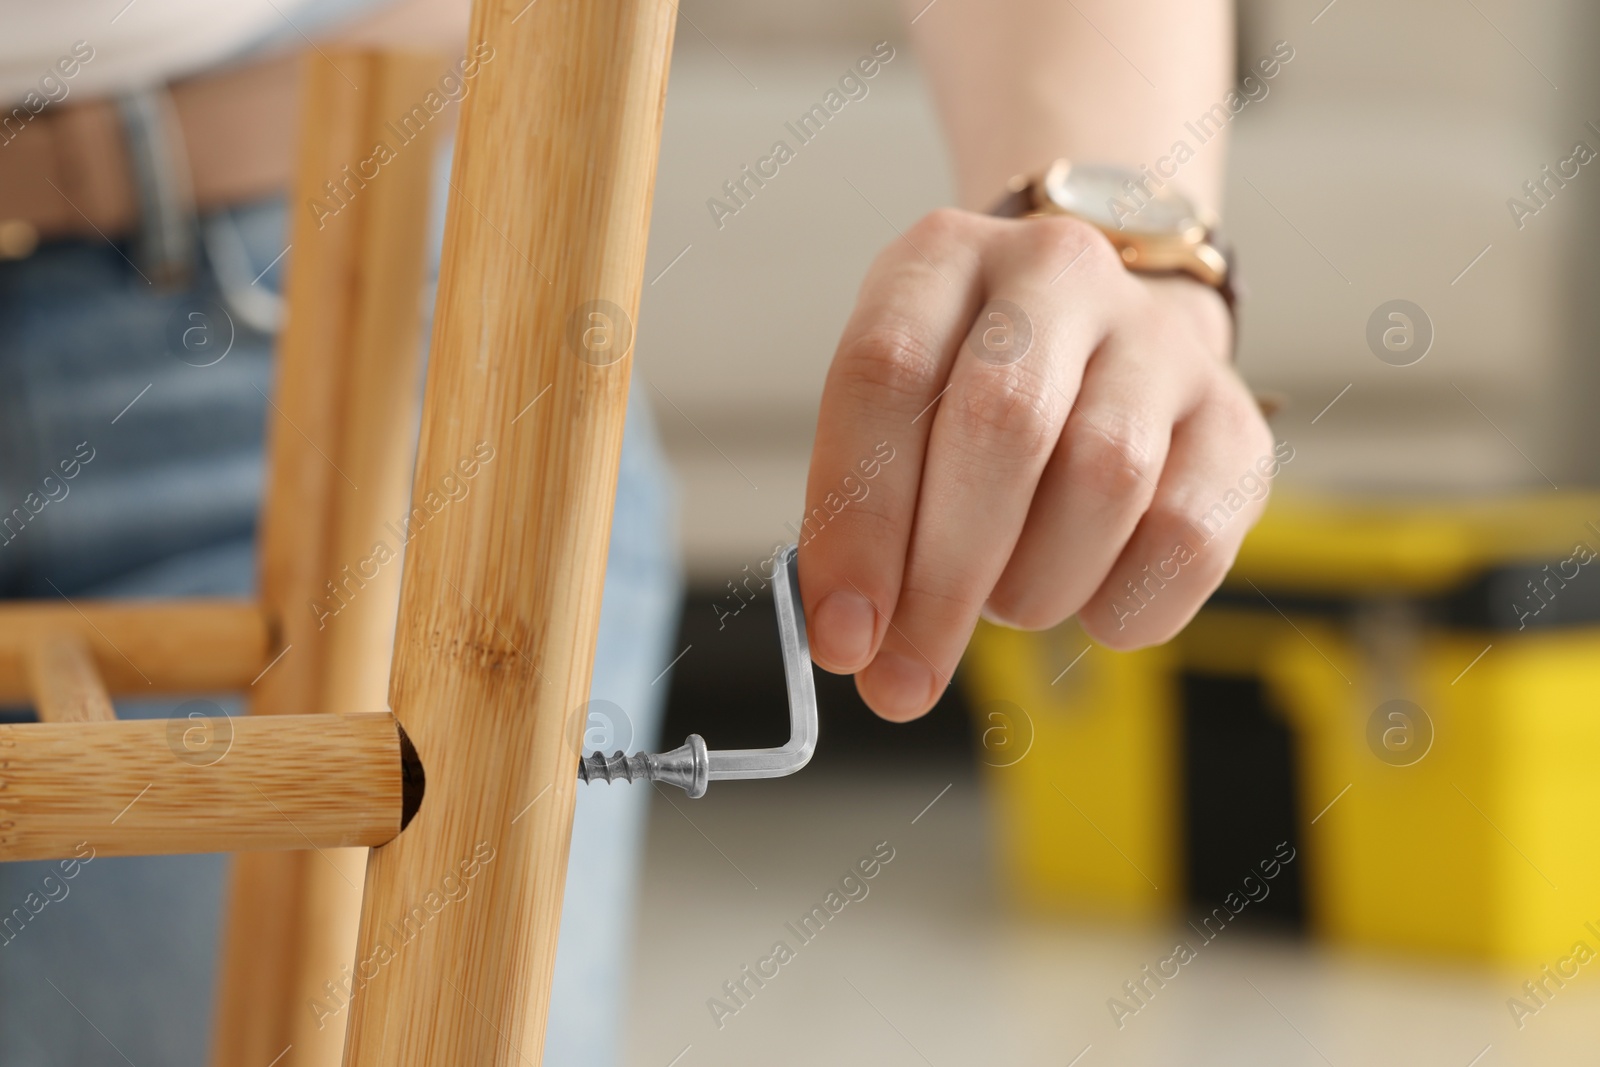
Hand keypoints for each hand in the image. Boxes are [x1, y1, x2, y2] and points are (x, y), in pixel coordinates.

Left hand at [798, 208, 1274, 720]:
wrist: (1105, 347)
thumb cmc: (970, 395)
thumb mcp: (891, 419)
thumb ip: (860, 514)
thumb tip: (849, 637)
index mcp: (945, 258)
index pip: (886, 374)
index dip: (858, 521)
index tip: (842, 636)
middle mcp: (1058, 272)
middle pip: (1001, 424)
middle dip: (942, 579)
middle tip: (905, 677)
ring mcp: (1157, 339)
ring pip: (1103, 478)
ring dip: (1034, 583)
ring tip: (1008, 600)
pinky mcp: (1234, 417)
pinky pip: (1187, 535)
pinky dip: (1124, 602)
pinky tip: (1090, 607)